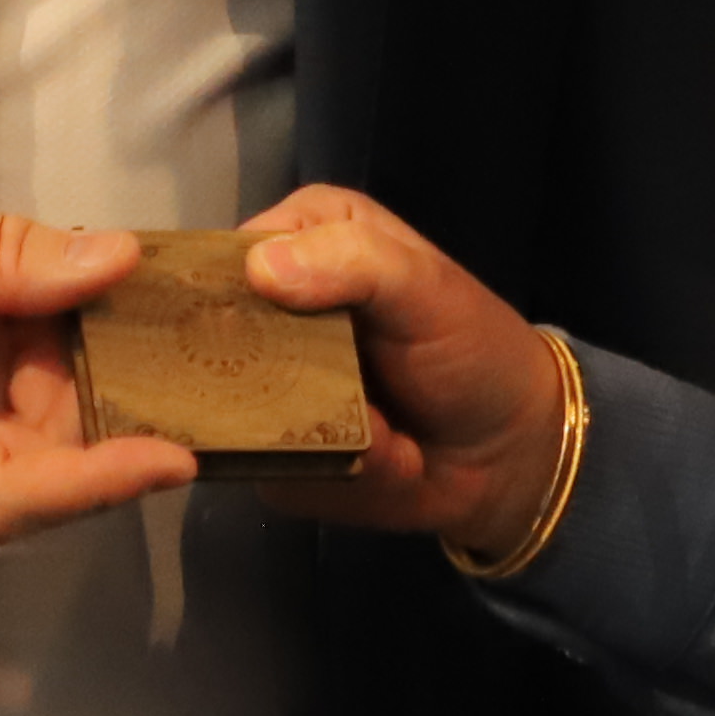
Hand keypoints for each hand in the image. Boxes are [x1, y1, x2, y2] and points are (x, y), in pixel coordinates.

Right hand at [229, 186, 570, 548]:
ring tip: (379, 428)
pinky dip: (327, 474)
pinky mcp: (275, 459)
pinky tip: (377, 460)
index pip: (218, 259)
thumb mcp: (425, 286)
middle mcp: (268, 313)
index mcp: (298, 241)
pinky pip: (267, 473)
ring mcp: (264, 391)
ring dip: (307, 433)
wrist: (510, 452)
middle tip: (332, 389)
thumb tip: (260, 269)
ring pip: (229, 418)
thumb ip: (355, 262)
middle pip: (203, 345)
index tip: (243, 327)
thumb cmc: (471, 346)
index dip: (216, 293)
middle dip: (262, 380)